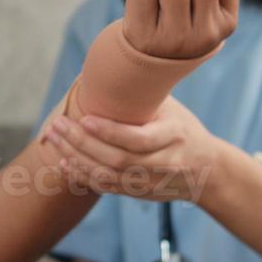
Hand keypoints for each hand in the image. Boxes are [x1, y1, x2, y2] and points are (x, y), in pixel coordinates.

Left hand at [44, 96, 223, 202]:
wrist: (207, 170)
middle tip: (58, 124)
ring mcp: (151, 183)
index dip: (110, 132)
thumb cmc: (183, 129)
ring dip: (77, 158)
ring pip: (109, 176)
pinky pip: (107, 188)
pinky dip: (83, 175)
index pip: (139, 140)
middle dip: (83, 143)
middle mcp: (164, 163)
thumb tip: (106, 68)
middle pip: (118, 159)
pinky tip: (64, 161)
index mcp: (174, 136)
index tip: (85, 118)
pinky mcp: (139, 193)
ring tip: (54, 138)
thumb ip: (144, 97)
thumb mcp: (172, 109)